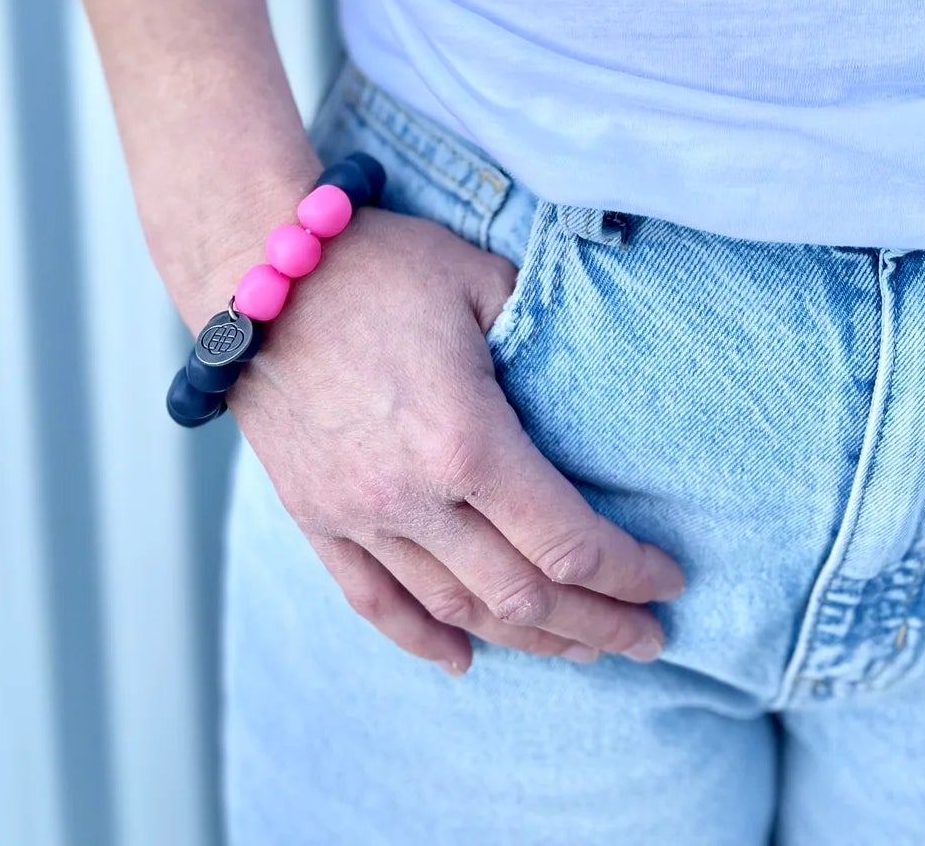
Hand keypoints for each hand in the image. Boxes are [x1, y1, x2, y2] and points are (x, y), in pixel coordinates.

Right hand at [220, 205, 684, 675]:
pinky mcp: (315, 516)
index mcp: (466, 441)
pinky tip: (465, 660)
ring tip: (582, 648)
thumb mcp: (480, 281)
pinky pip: (374, 601)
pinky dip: (423, 640)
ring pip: (457, 611)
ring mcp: (358, 515)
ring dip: (529, 641)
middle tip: (649, 637)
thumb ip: (540, 334)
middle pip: (523, 597)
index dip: (627, 571)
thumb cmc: (377, 265)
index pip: (566, 541)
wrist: (255, 271)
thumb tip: (585, 374)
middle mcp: (413, 497)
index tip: (669, 579)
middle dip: (598, 626)